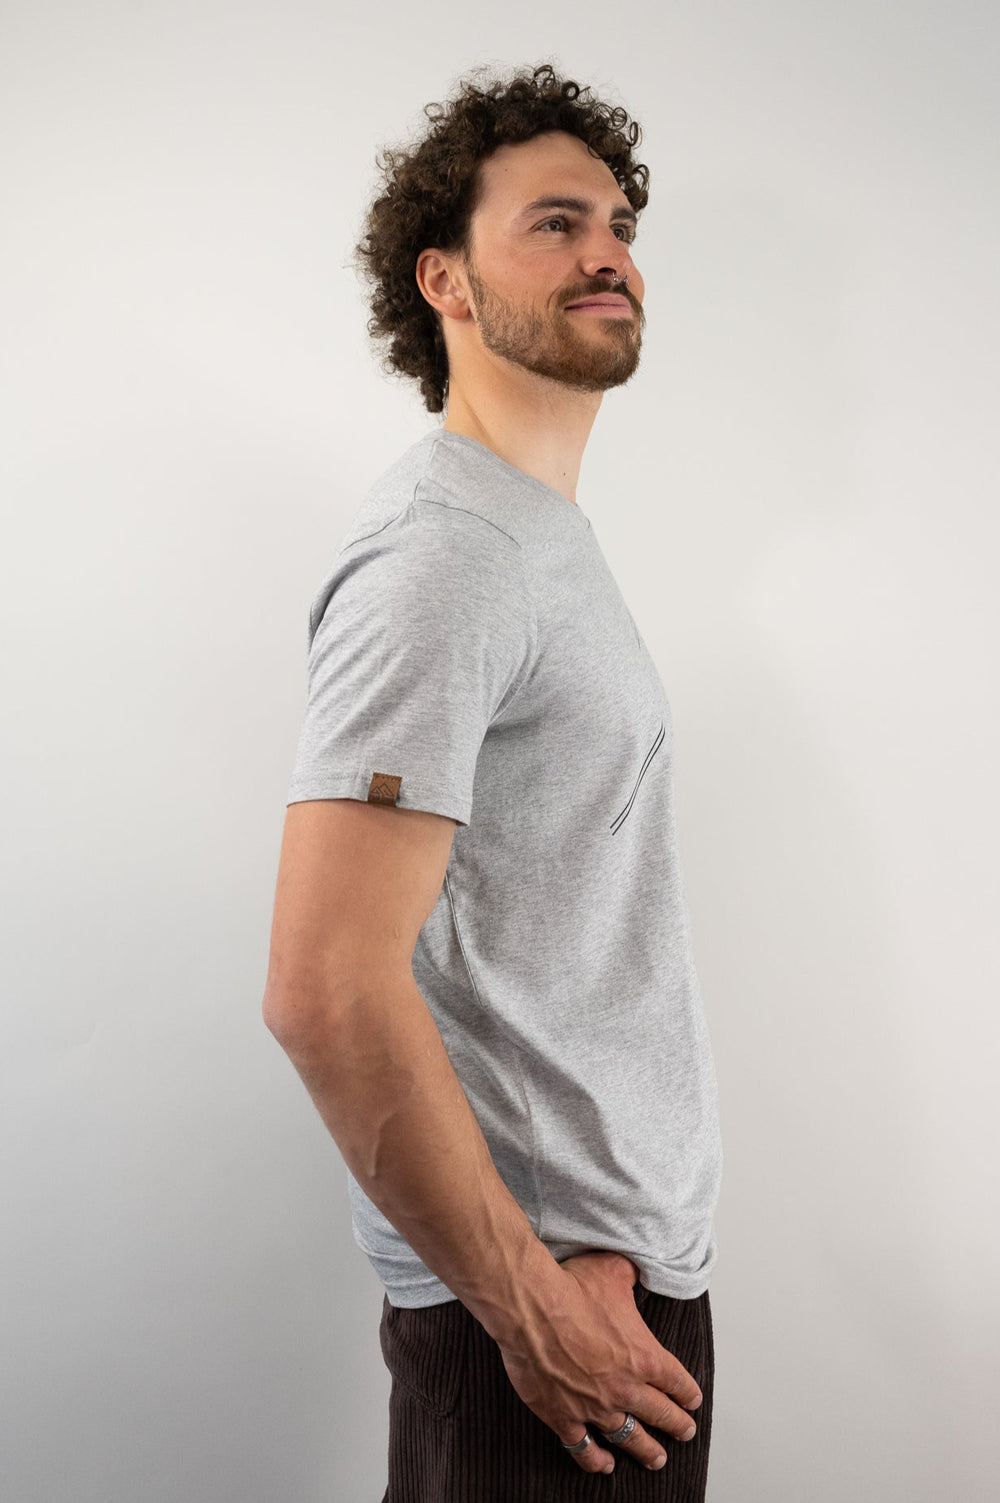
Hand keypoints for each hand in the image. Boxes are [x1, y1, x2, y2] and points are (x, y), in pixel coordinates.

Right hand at [495, 1249, 701, 1475]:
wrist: (531, 1308)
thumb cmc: (572, 1288)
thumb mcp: (613, 1270)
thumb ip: (631, 1274)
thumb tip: (636, 1268)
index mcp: (643, 1355)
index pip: (677, 1381)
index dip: (688, 1393)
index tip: (692, 1401)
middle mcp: (625, 1387)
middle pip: (660, 1414)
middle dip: (676, 1425)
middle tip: (685, 1432)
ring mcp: (595, 1407)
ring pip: (629, 1438)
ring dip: (646, 1450)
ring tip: (657, 1459)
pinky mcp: (564, 1417)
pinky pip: (584, 1448)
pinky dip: (596, 1460)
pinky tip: (605, 1465)